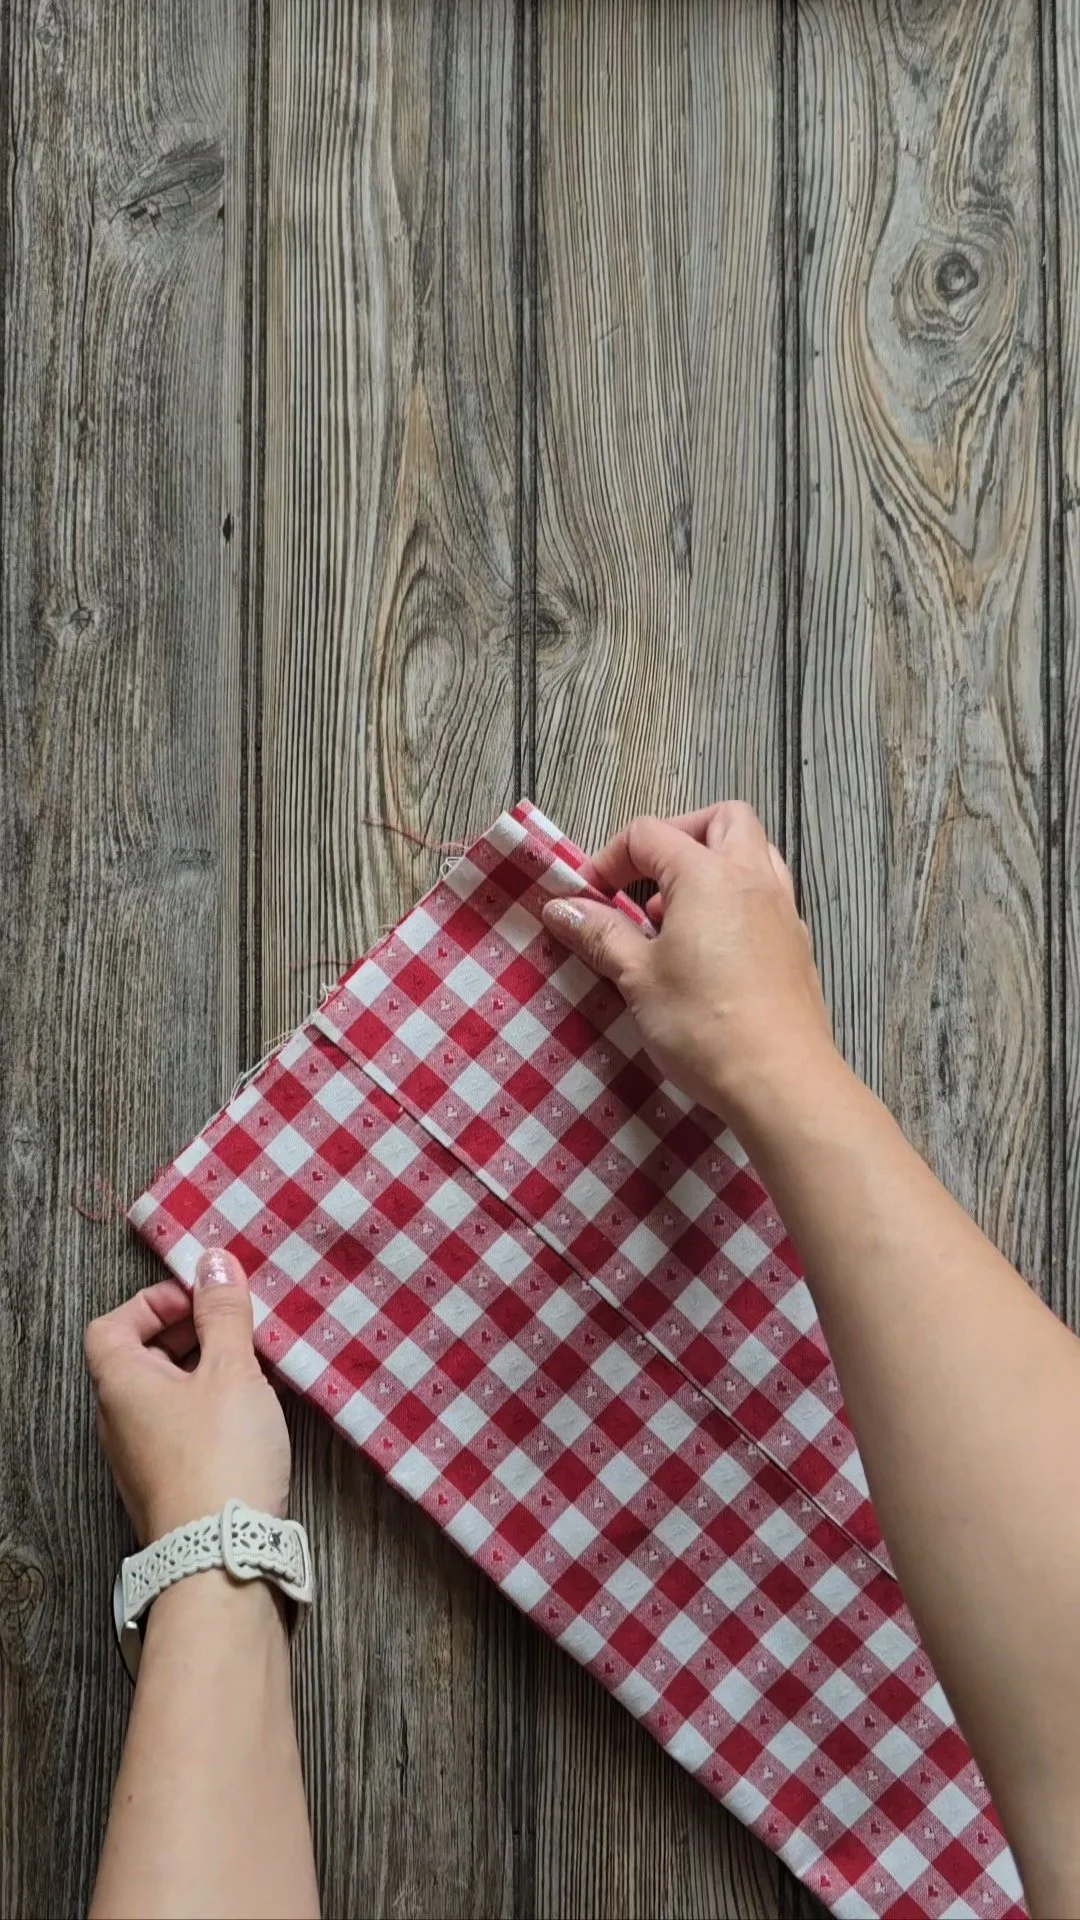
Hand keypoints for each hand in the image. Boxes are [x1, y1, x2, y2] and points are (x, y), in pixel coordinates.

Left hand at [84, 1251, 290, 1543]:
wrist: (221, 1557)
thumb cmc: (220, 1456)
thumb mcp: (231, 1370)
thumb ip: (223, 1313)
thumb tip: (215, 1262)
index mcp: (120, 1383)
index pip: (111, 1324)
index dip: (153, 1302)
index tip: (201, 1300)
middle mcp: (118, 1420)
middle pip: (139, 1357)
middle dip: (187, 1333)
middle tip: (235, 1327)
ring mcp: (140, 1457)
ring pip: (164, 1394)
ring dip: (203, 1372)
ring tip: (252, 1367)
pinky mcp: (168, 1484)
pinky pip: (180, 1428)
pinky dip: (209, 1408)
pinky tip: (251, 1413)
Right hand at [542, 802, 838, 1123]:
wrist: (781, 1082)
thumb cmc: (704, 1027)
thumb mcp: (638, 977)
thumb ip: (601, 933)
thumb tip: (563, 907)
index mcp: (708, 875)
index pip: (650, 834)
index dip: (610, 858)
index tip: (588, 898)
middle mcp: (753, 879)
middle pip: (721, 820)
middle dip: (677, 836)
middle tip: (644, 880)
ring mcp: (783, 912)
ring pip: (754, 853)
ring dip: (712, 865)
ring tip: (676, 914)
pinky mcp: (797, 947)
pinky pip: (768, 897)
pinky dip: (736, 902)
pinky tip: (711, 949)